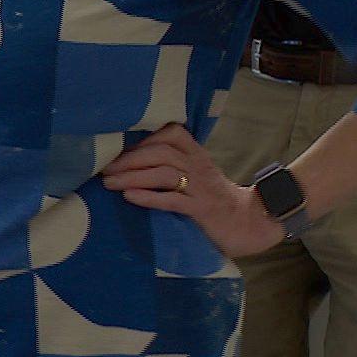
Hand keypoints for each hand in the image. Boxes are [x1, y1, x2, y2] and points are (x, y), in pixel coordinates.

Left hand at [102, 124, 283, 258]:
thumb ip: (173, 164)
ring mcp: (201, 188)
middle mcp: (198, 167)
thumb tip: (131, 160)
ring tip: (109, 183)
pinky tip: (130, 197)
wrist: (251, 222)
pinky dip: (149, 198)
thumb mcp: (196, 174)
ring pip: (164, 174)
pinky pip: (173, 200)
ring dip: (132, 177)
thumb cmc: (214, 198)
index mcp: (196, 154)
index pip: (170, 134)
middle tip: (105, 169)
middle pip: (161, 153)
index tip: (118, 149)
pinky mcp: (202, 210)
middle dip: (129, 159)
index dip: (143, 140)